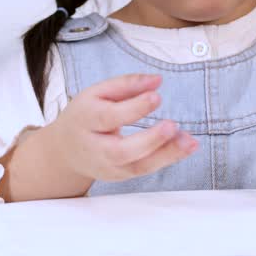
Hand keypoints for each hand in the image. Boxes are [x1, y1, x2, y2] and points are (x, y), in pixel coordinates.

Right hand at [44, 73, 197, 183]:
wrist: (66, 151)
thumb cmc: (85, 116)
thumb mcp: (98, 93)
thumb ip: (127, 84)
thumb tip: (157, 80)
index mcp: (86, 120)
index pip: (108, 117)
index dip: (133, 108)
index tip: (156, 97)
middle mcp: (95, 149)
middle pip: (122, 151)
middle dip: (150, 140)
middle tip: (172, 126)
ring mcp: (109, 167)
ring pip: (138, 166)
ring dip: (167, 154)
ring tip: (189, 141)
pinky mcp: (122, 176)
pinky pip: (147, 169)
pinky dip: (169, 158)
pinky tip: (187, 146)